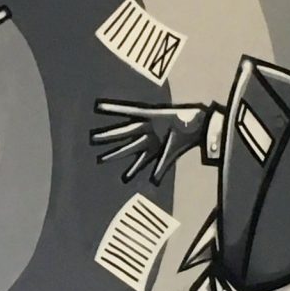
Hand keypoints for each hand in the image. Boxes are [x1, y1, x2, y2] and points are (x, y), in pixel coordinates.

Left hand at [91, 101, 215, 183]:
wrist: (196, 125)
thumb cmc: (185, 138)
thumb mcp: (169, 155)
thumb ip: (161, 169)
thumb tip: (153, 183)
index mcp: (155, 148)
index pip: (141, 161)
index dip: (134, 170)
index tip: (125, 180)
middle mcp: (147, 136)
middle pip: (127, 146)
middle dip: (114, 154)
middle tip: (99, 160)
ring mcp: (145, 125)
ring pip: (124, 132)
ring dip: (109, 136)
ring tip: (94, 140)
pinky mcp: (147, 113)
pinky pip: (127, 110)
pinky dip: (113, 108)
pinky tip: (100, 107)